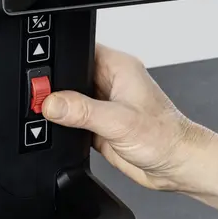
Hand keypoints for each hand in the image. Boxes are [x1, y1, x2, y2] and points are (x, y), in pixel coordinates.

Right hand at [42, 43, 209, 191]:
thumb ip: (82, 110)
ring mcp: (102, 104)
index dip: (58, 60)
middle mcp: (109, 83)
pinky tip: (63, 131)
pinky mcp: (97, 125)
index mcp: (118, 68)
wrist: (175, 167)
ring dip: (58, 109)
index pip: (79, 51)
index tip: (42, 78)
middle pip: (68, 76)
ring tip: (55, 118)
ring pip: (67, 99)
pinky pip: (70, 120)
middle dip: (53, 88)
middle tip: (42, 100)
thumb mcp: (118, 121)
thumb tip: (51, 103)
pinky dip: (63, 126)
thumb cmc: (165, 137)